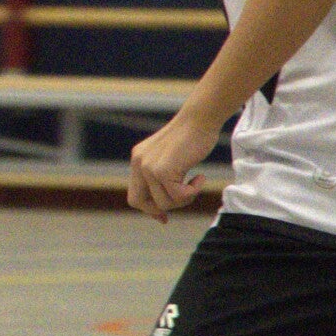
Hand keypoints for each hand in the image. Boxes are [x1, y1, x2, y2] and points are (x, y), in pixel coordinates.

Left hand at [127, 105, 223, 221]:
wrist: (200, 119)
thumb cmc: (192, 137)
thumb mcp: (170, 158)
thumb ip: (161, 178)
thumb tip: (161, 209)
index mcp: (138, 159)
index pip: (134, 195)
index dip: (149, 208)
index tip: (164, 216)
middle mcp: (139, 163)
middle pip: (138, 202)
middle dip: (158, 209)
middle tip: (180, 203)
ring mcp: (149, 167)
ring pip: (163, 203)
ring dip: (183, 199)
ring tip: (195, 182)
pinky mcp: (163, 170)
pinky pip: (178, 196)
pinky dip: (193, 191)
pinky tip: (200, 177)